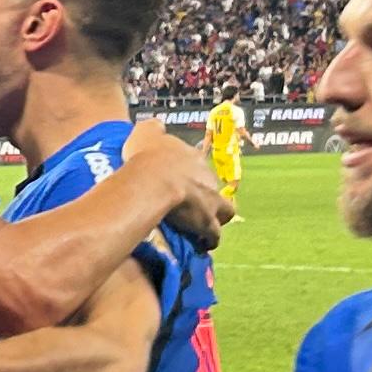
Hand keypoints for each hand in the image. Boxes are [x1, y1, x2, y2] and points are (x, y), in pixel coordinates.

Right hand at [120, 120, 232, 243]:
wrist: (154, 179)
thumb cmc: (147, 155)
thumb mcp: (146, 132)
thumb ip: (152, 128)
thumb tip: (156, 126)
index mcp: (192, 157)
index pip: (197, 164)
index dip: (189, 174)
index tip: (180, 181)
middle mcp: (207, 177)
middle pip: (212, 187)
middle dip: (204, 197)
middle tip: (188, 206)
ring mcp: (211, 200)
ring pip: (225, 211)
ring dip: (215, 220)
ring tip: (201, 229)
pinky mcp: (208, 223)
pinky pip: (213, 235)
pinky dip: (208, 240)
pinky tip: (200, 245)